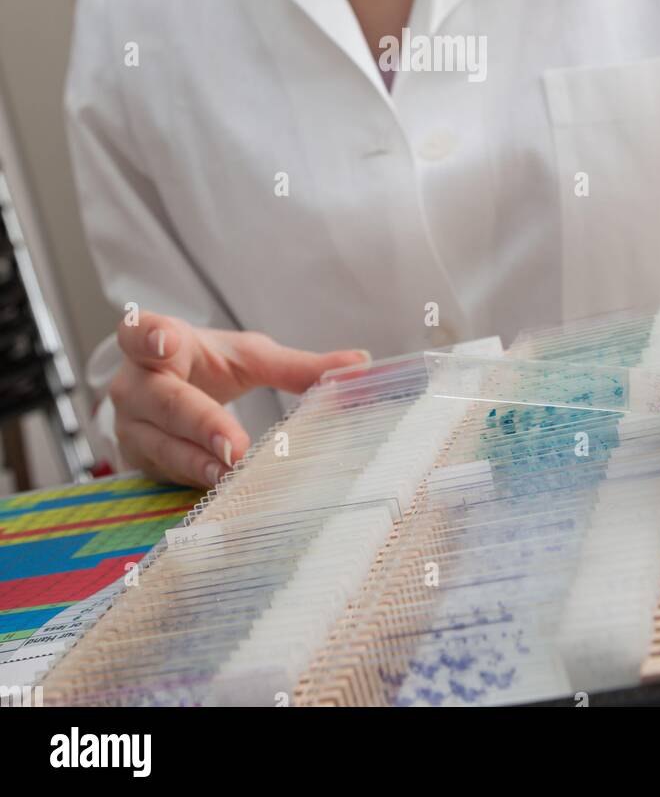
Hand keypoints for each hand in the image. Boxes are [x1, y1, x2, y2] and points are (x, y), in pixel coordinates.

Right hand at [109, 309, 369, 487]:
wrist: (168, 392)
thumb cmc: (209, 366)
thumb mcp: (250, 358)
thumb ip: (298, 365)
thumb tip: (362, 363)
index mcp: (158, 342)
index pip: (140, 332)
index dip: (149, 336)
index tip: (167, 342)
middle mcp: (135, 384)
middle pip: (162, 400)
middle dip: (199, 422)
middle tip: (235, 445)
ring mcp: (131, 427)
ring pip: (159, 444)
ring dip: (195, 462)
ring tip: (231, 474)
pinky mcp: (139, 463)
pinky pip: (163, 474)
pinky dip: (191, 483)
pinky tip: (219, 493)